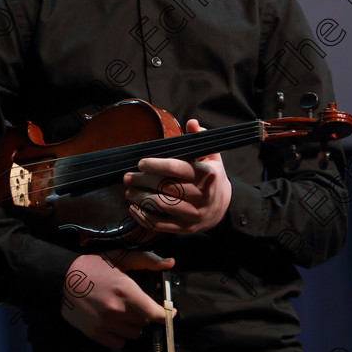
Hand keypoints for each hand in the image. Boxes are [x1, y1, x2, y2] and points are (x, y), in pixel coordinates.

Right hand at [61, 250, 174, 349]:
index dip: (166, 314)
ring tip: (124, 311)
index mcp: (126, 290)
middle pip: (145, 322)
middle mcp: (118, 310)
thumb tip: (170, 262)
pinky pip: (119, 344)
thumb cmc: (94, 265)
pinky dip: (120, 336)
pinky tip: (114, 322)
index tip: (169, 312)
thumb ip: (147, 261)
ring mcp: (106, 324)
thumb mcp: (121, 257)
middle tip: (136, 303)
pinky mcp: (96, 334)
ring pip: (134, 334)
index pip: (155, 313)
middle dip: (145, 313)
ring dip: (134, 325)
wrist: (63, 278)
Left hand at [123, 118, 231, 234]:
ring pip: (162, 206)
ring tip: (129, 191)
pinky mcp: (185, 228)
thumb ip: (199, 138)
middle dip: (143, 181)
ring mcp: (193, 214)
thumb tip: (192, 123)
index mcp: (206, 175)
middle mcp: (201, 195)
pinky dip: (144, 217)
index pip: (178, 168)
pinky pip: (161, 225)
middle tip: (128, 176)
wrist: (223, 207)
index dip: (157, 165)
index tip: (141, 162)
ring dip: (141, 198)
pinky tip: (133, 209)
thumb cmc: (211, 176)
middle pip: (166, 186)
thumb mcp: (211, 156)